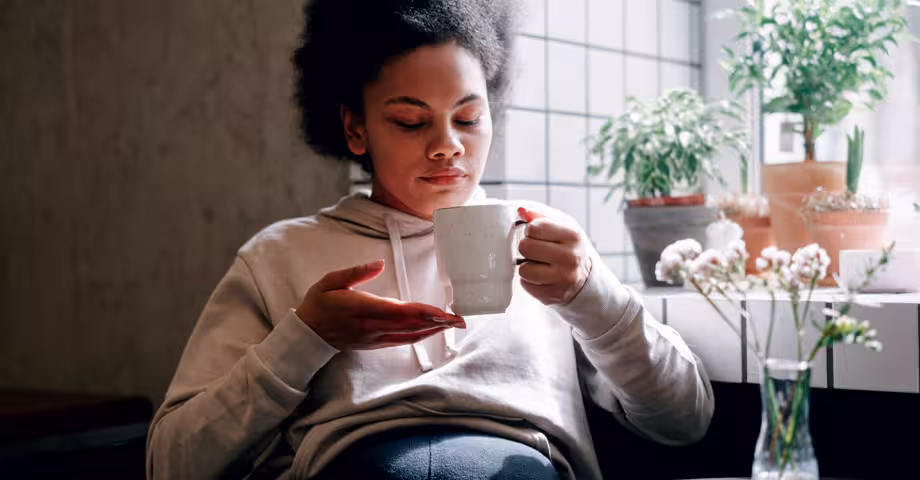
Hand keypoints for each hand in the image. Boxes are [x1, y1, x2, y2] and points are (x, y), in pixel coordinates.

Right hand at [296, 260, 465, 349]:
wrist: (308, 334)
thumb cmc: (319, 304)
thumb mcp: (331, 281)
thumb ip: (356, 272)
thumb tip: (378, 263)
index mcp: (363, 308)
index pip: (400, 311)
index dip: (423, 312)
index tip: (442, 311)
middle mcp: (373, 326)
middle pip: (411, 325)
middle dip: (437, 322)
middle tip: (459, 319)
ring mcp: (375, 337)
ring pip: (410, 335)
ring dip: (433, 330)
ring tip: (452, 324)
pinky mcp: (376, 343)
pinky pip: (402, 341)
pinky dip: (420, 336)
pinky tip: (431, 331)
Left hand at [517, 207, 592, 305]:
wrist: (585, 279)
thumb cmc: (568, 248)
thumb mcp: (562, 227)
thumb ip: (541, 216)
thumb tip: (521, 211)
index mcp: (573, 236)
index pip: (534, 227)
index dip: (531, 231)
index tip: (538, 236)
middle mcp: (571, 258)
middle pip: (526, 247)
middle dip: (527, 248)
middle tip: (538, 252)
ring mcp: (563, 279)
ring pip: (523, 269)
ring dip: (527, 266)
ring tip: (539, 265)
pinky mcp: (553, 296)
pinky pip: (525, 284)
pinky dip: (530, 281)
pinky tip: (542, 278)